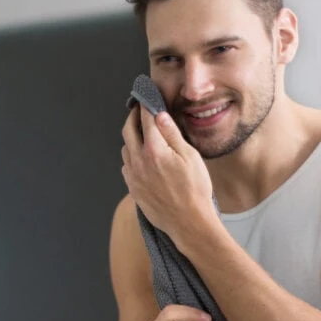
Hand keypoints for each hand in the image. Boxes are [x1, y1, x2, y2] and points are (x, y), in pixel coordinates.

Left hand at [121, 104, 214, 243]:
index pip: (145, 119)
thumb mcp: (190, 157)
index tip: (146, 98)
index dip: (145, 106)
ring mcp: (133, 176)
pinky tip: (142, 158)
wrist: (188, 223)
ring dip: (131, 138)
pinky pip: (126, 166)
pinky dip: (131, 157)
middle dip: (132, 118)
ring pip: (125, 149)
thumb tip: (159, 115)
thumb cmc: (195, 190)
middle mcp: (139, 161)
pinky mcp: (133, 189)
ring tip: (142, 134)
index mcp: (154, 150)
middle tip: (138, 110)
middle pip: (128, 131)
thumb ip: (172, 135)